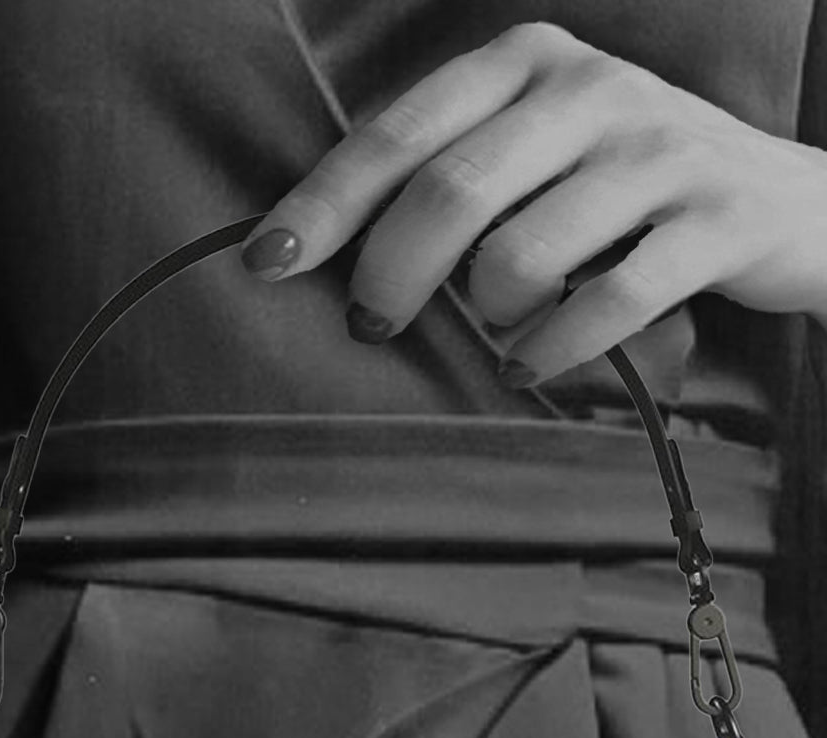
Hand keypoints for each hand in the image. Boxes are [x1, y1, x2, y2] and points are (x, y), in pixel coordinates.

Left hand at [239, 21, 826, 384]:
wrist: (785, 203)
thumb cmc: (624, 193)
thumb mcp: (538, 153)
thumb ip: (449, 177)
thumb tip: (326, 252)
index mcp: (529, 63)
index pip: (398, 135)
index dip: (324, 205)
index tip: (268, 265)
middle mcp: (591, 90)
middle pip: (449, 196)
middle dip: (391, 277)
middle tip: (373, 323)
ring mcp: (658, 152)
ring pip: (522, 257)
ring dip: (487, 317)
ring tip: (495, 330)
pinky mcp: (714, 220)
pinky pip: (604, 305)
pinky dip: (550, 353)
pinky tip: (530, 368)